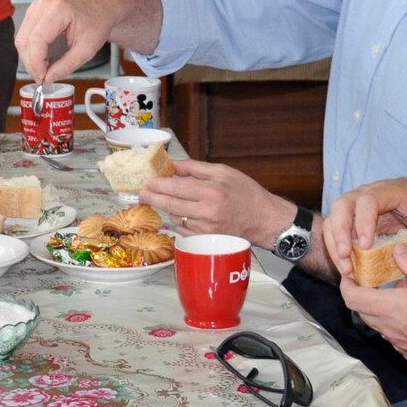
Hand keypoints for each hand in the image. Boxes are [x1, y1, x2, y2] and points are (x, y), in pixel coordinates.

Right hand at [16, 0, 119, 84]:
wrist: (101, 8)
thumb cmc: (97, 22)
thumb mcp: (86, 50)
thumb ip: (66, 65)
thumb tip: (48, 78)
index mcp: (58, 10)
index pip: (36, 40)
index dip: (36, 63)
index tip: (42, 77)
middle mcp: (43, 5)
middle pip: (25, 40)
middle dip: (31, 63)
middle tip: (43, 77)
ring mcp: (37, 6)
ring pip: (21, 39)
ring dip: (29, 58)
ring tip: (43, 68)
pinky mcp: (34, 12)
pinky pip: (24, 34)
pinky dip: (30, 50)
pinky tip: (41, 57)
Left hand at [142, 160, 286, 241]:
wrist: (263, 219)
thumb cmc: (246, 193)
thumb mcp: (224, 172)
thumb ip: (196, 169)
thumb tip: (174, 166)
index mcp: (210, 191)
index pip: (176, 188)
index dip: (158, 185)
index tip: (147, 182)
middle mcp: (207, 212)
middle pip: (171, 206)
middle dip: (153, 198)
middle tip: (143, 193)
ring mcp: (206, 229)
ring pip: (176, 219)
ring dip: (170, 209)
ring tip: (169, 200)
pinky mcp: (206, 240)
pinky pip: (184, 230)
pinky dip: (181, 221)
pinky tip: (186, 214)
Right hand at [320, 177, 406, 272]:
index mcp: (385, 191)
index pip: (368, 201)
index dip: (364, 222)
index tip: (366, 245)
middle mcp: (362, 194)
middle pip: (341, 206)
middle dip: (340, 233)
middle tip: (346, 257)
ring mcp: (352, 206)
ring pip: (332, 220)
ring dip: (334, 246)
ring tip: (346, 269)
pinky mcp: (347, 219)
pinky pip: (334, 232)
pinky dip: (336, 250)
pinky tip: (346, 269)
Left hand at [338, 245, 406, 373]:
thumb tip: (397, 250)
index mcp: (390, 308)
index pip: (352, 298)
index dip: (347, 285)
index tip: (350, 275)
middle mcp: (389, 329)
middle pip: (362, 312)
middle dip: (363, 295)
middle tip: (374, 281)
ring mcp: (399, 344)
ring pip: (378, 325)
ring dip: (381, 309)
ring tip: (400, 293)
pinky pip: (393, 336)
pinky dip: (395, 323)